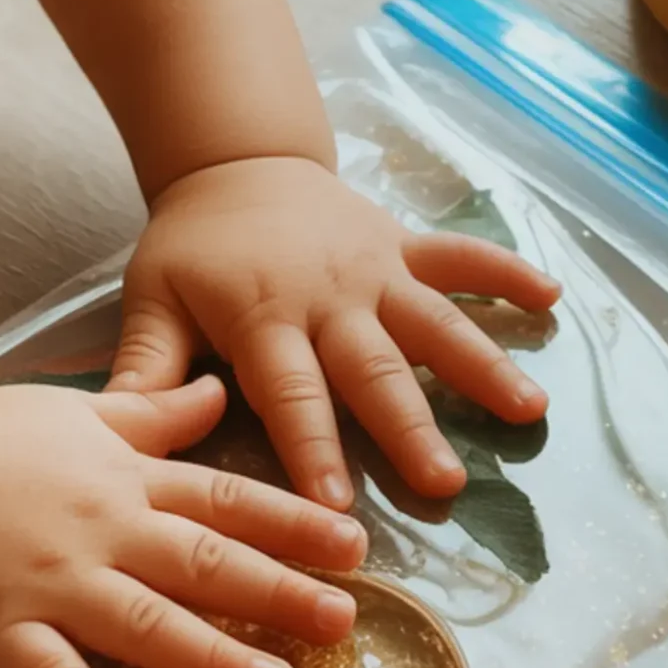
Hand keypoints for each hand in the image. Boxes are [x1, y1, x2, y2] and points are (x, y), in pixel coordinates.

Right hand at [0, 374, 367, 667]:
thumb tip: (219, 394)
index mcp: (126, 479)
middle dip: (278, 594)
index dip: (294, 524)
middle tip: (342, 624)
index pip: (226, 500)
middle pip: (204, 563)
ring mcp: (53, 585)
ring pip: (146, 624)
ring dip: (214, 658)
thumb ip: (155, 413)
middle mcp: (103, 532)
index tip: (354, 547)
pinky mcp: (1, 632)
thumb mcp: (80, 409)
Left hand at [109, 157, 560, 504]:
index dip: (312, 450)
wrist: (232, 160)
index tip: (337, 507)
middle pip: (375, 371)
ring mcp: (376, 268)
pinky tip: (553, 299)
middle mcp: (330, 295)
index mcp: (264, 316)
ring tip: (530, 410)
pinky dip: (507, 274)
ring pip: (436, 322)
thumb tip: (115, 438)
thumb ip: (145, 370)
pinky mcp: (404, 246)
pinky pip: (462, 257)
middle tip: (446, 482)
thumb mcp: (152, 300)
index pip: (291, 394)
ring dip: (483, 364)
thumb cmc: (190, 247)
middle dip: (411, 428)